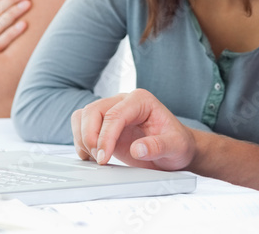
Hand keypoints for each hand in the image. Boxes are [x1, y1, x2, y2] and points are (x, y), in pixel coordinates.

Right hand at [70, 89, 195, 171]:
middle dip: (90, 136)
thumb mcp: (175, 146)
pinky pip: (82, 126)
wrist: (176, 150)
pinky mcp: (105, 126)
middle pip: (93, 111)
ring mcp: (113, 112)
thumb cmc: (177, 144)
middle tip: (99, 160)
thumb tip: (138, 149)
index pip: (114, 114)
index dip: (105, 137)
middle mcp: (124, 102)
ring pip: (84, 116)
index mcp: (141, 100)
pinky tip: (91, 156)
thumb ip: (158, 146)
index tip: (103, 158)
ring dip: (83, 138)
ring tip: (96, 159)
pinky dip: (81, 141)